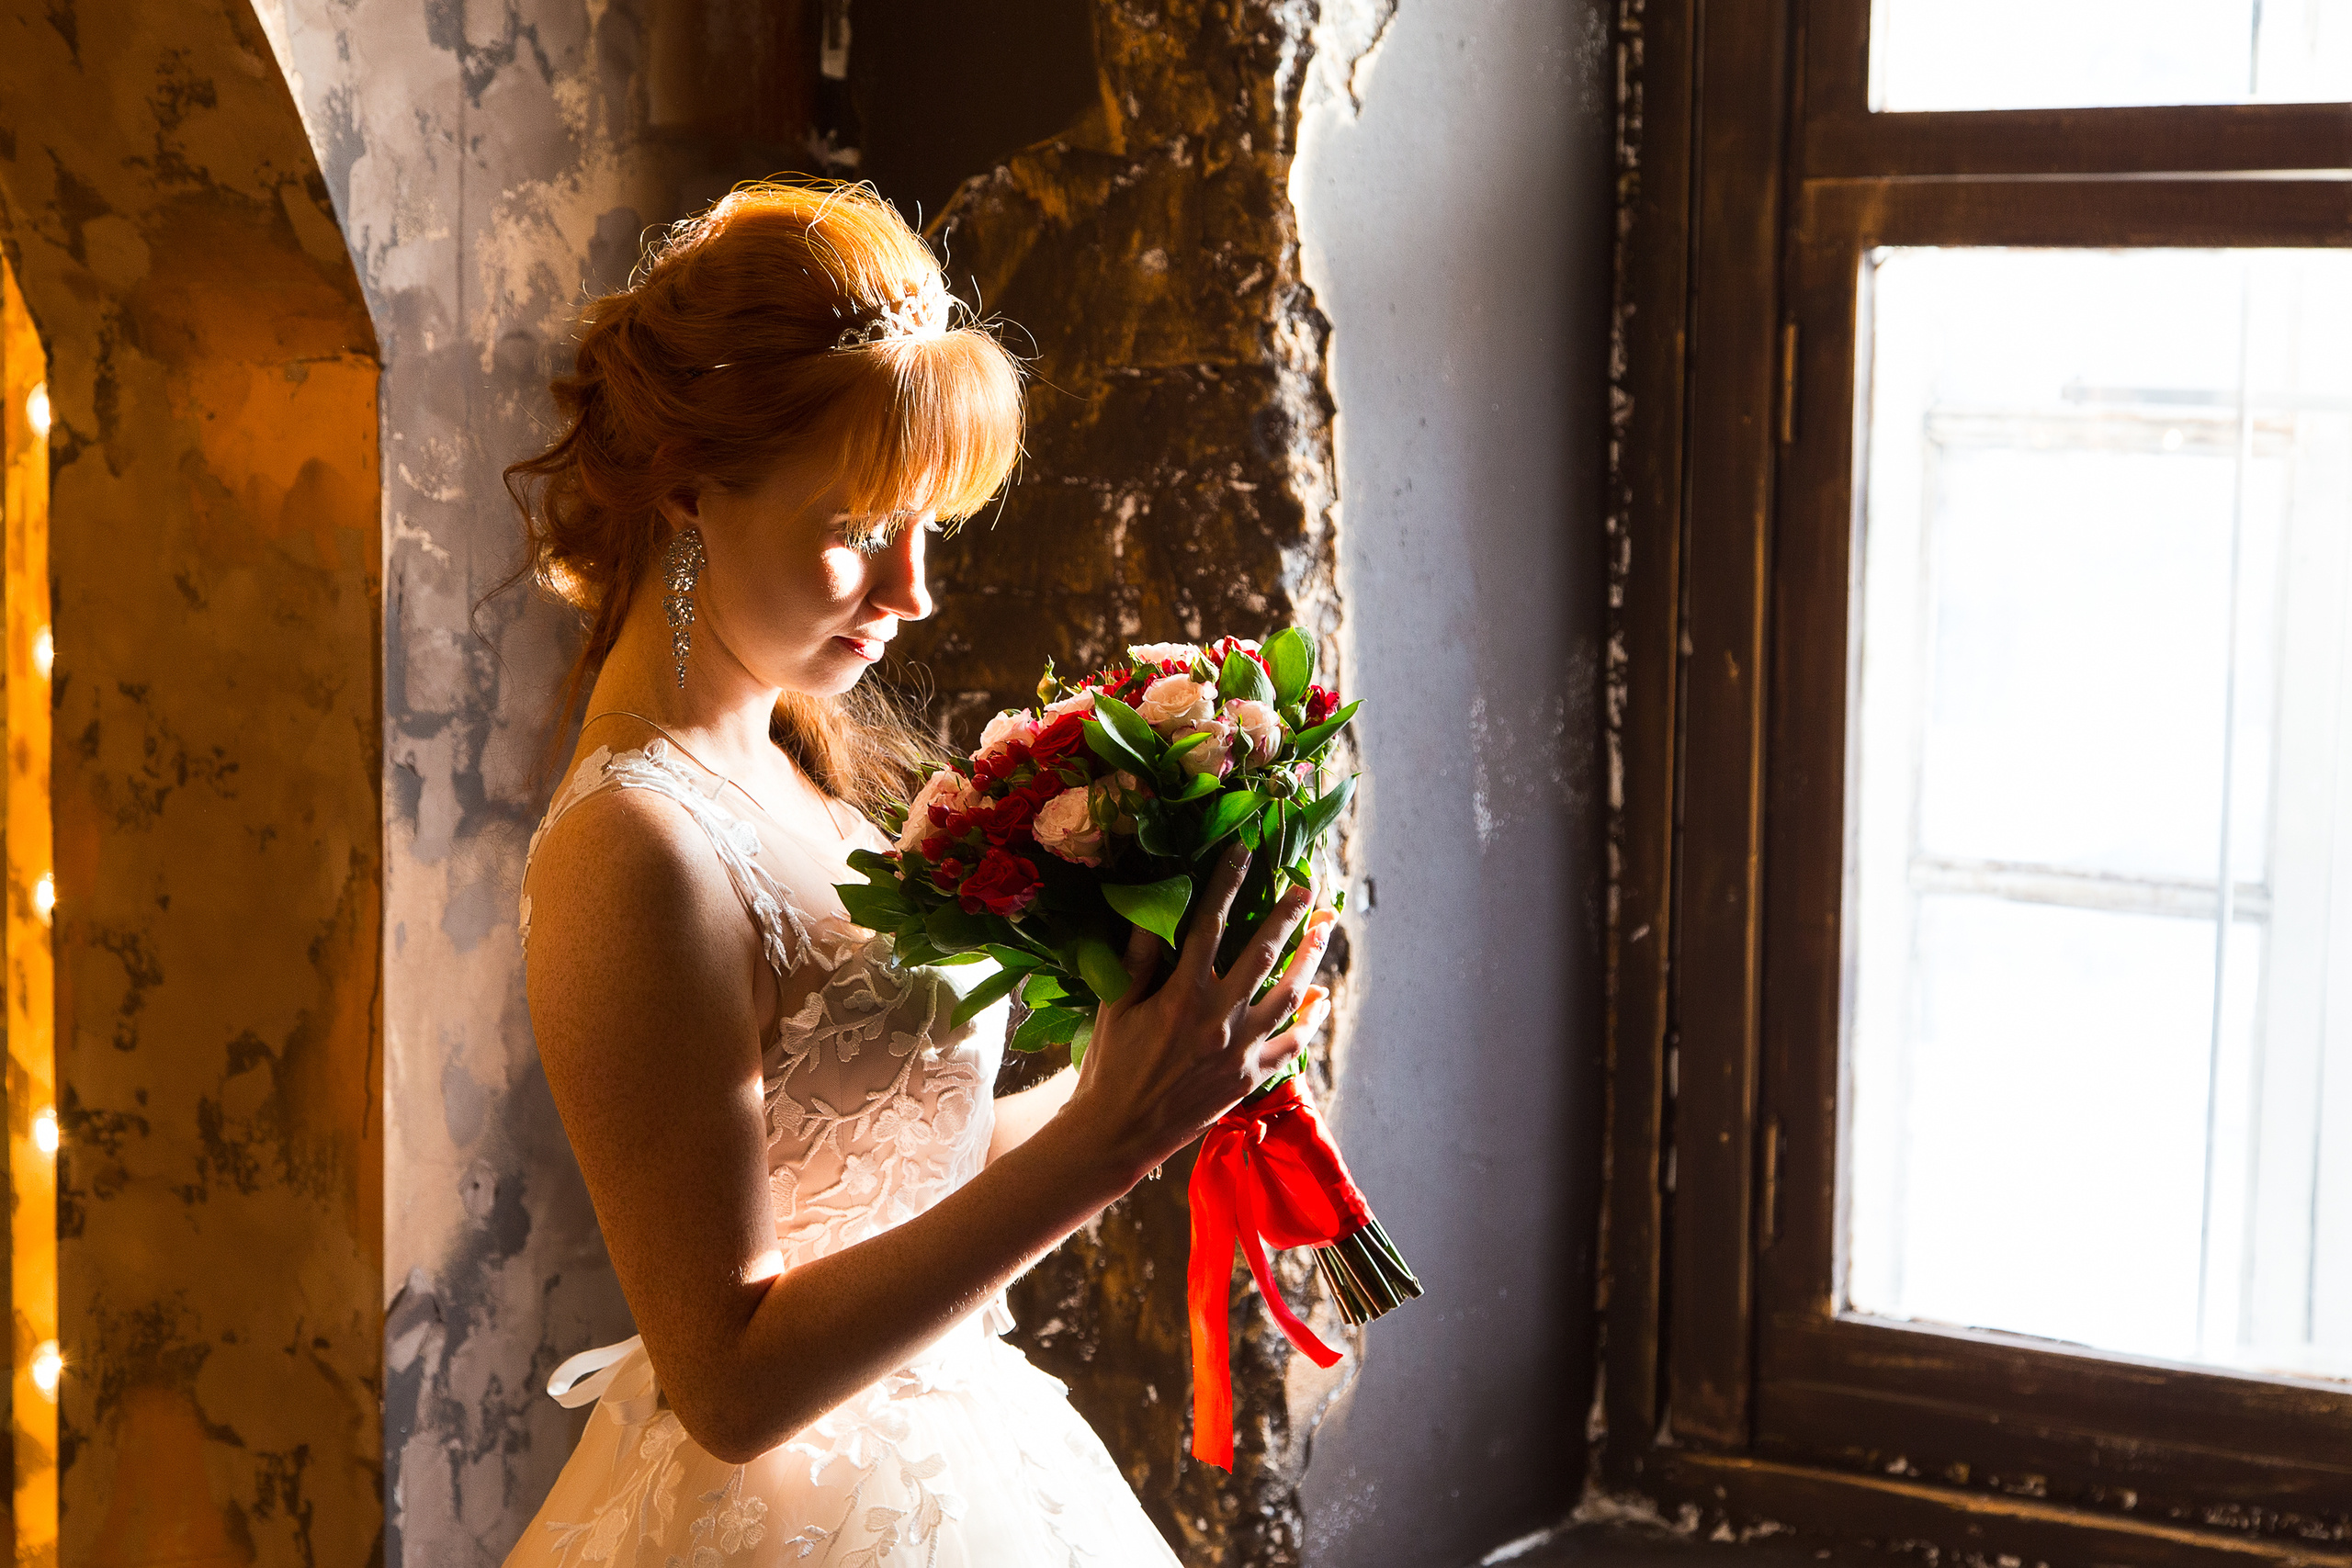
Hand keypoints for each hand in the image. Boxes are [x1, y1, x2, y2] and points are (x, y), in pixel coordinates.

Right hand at [1063, 843, 1337, 1187]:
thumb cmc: (1108, 1066)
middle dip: (1288, 916)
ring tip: (1326, 930)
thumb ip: (1137, 959)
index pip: (1209, 925)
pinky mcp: (1249, 1079)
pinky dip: (1311, 1022)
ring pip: (1289, 995)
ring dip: (1310, 960)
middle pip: (1263, 954)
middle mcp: (1218, 1018)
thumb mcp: (1114, 1007)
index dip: (1227, 884)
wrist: (1118, 1133)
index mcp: (1181, 995)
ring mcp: (1240, 1051)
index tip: (1243, 852)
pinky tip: (1322, 1001)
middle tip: (1309, 887)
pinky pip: (1291, 1045)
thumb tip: (1150, 911)